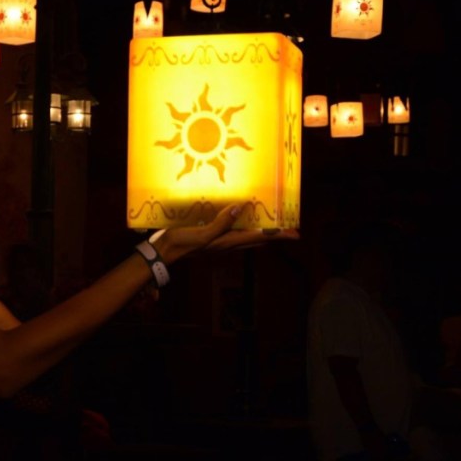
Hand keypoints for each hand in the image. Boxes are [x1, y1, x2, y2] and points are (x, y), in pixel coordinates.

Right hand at [153, 204, 299, 264]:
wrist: (164, 252)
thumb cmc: (182, 244)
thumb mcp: (202, 234)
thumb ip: (221, 223)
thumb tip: (241, 208)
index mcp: (228, 242)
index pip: (260, 237)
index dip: (278, 235)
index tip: (295, 234)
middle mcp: (228, 243)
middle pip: (258, 240)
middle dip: (275, 235)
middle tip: (289, 228)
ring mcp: (220, 242)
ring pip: (248, 238)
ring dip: (261, 232)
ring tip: (271, 224)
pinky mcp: (212, 237)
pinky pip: (234, 233)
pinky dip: (244, 227)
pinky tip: (240, 220)